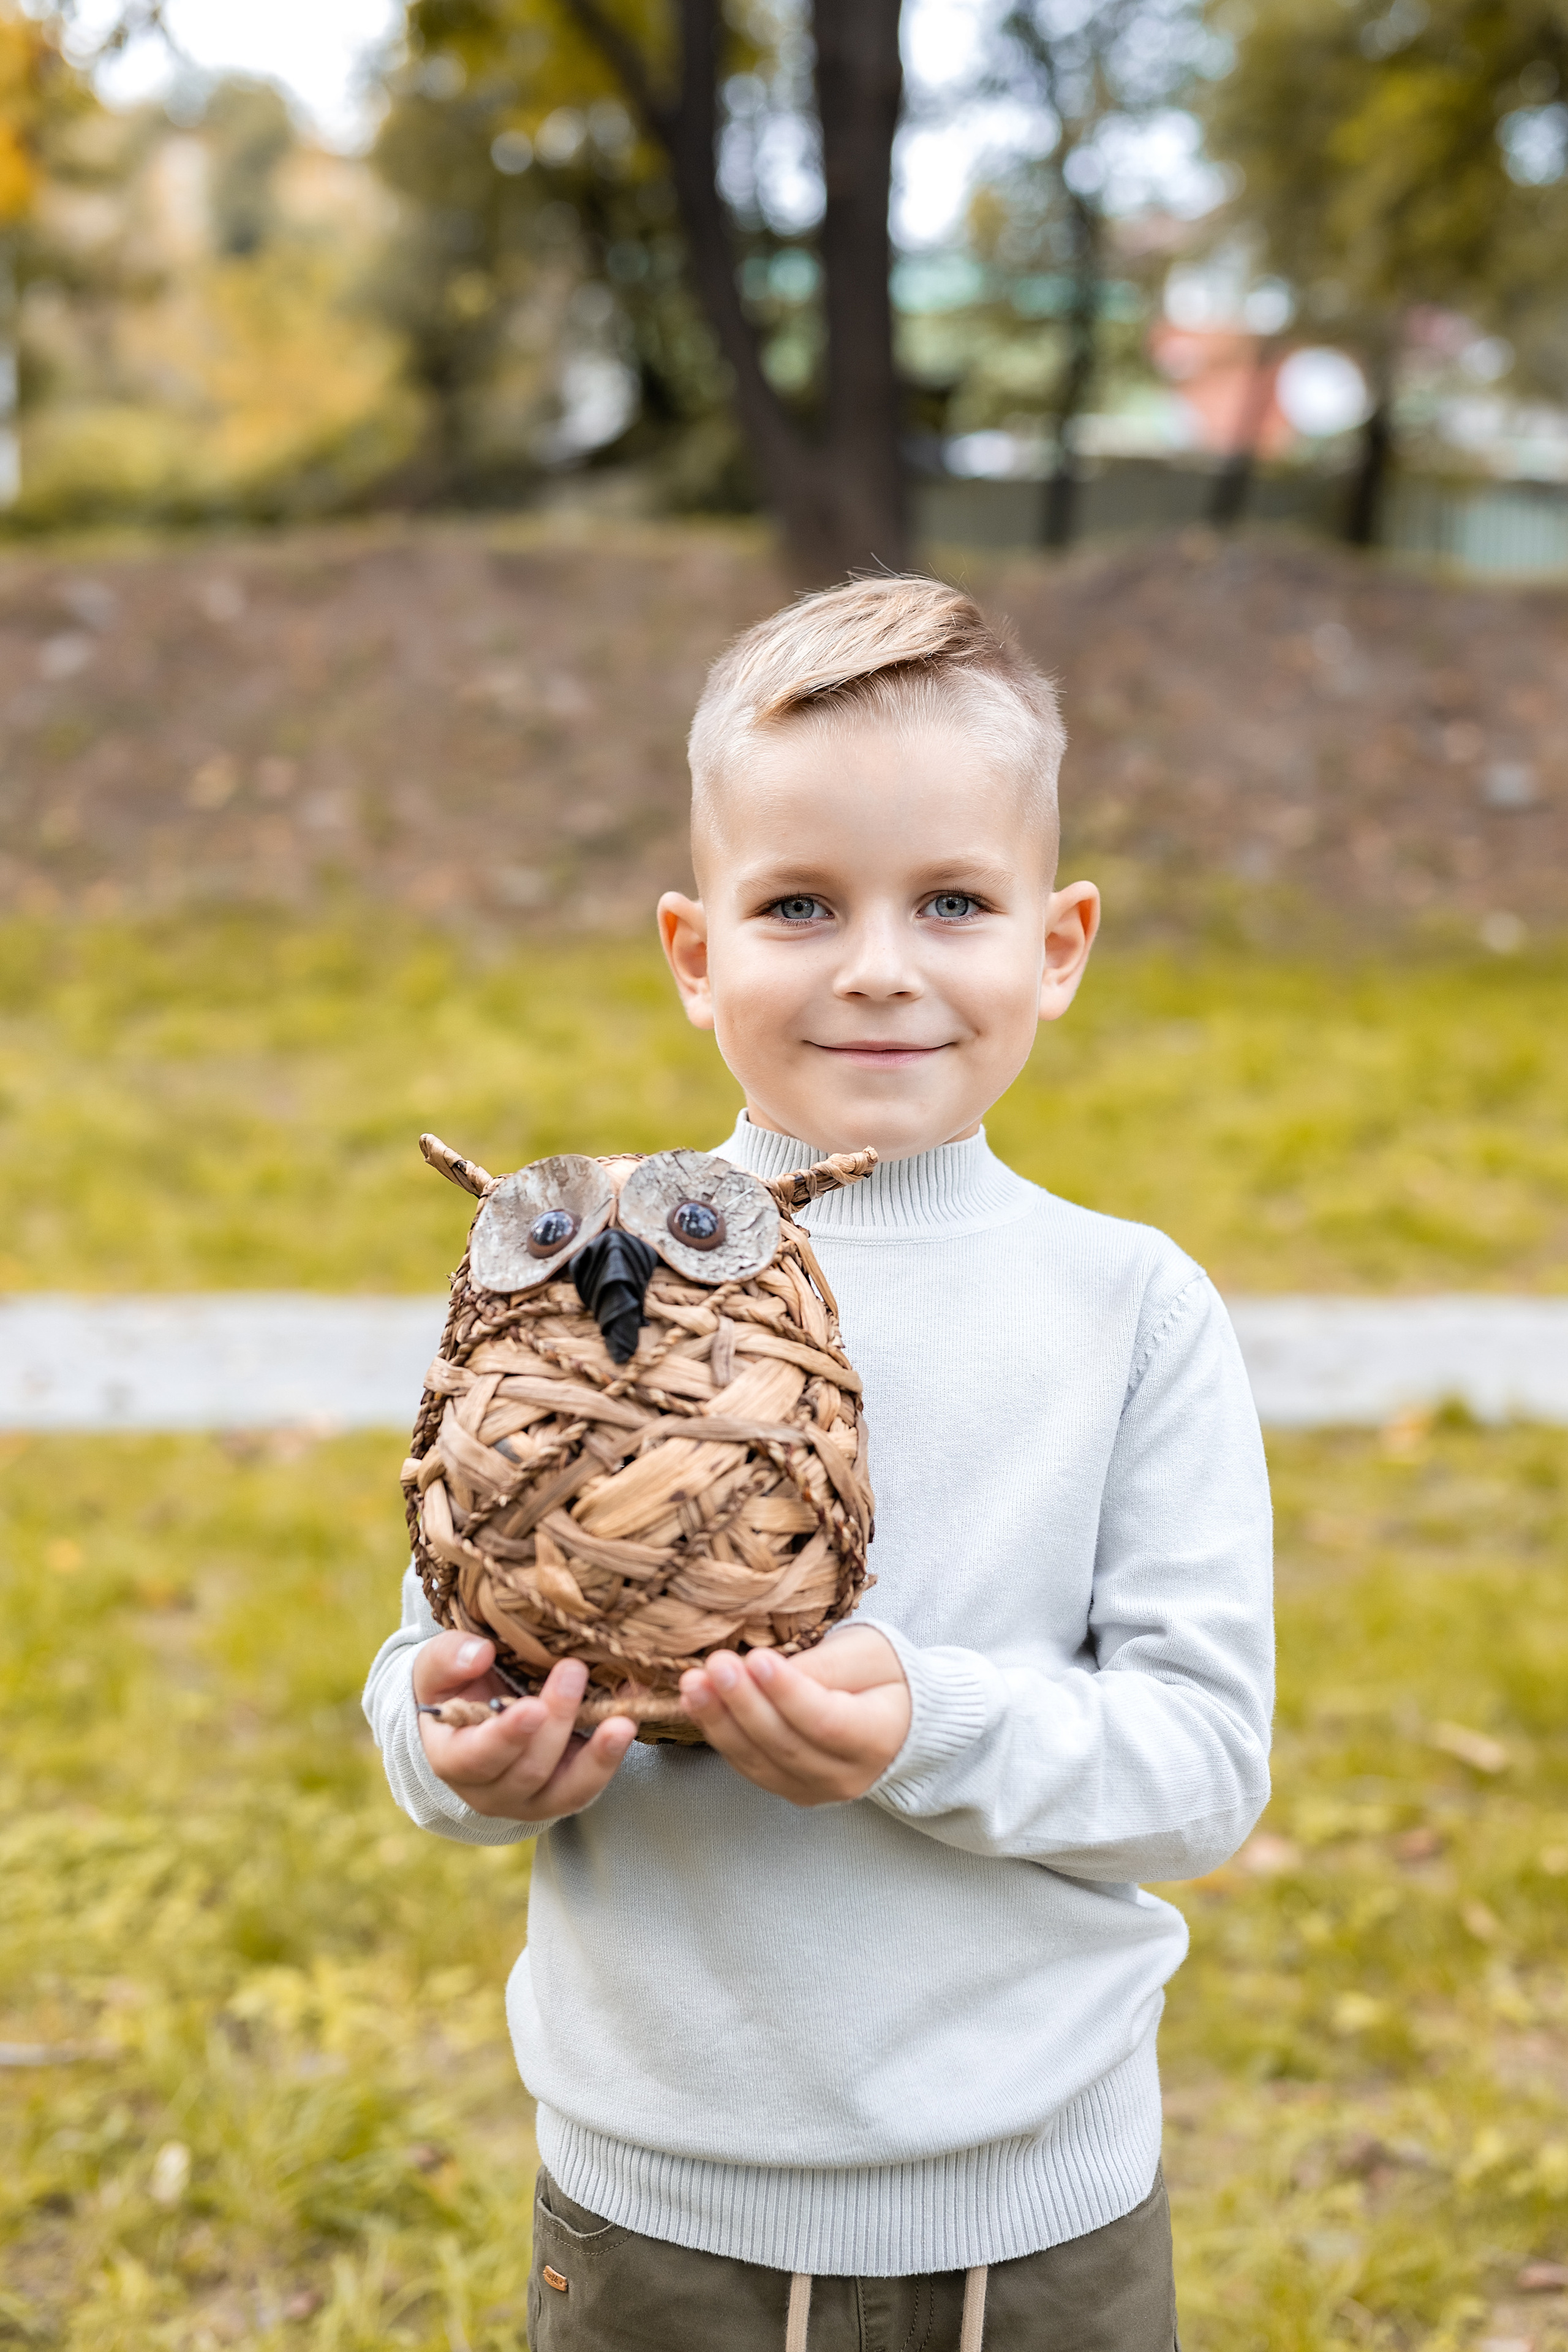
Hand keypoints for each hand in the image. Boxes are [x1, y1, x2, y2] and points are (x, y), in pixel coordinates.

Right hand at [413, 1633, 634, 1821]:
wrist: (476, 1713)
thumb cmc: (455, 1686)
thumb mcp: (439, 1666)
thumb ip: (449, 1657)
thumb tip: (480, 1653)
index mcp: (452, 1759)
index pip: (476, 1759)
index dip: (506, 1738)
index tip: (533, 1707)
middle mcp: (490, 1792)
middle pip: (528, 1771)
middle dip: (556, 1723)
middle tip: (574, 1672)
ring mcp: (531, 1800)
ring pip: (567, 1790)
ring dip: (597, 1755)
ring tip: (621, 1721)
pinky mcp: (565, 1793)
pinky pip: (591, 1784)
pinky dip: (613, 1754)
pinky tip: (630, 1718)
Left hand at [680, 1626, 910, 1805]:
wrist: (895, 1716)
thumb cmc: (884, 1676)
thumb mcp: (870, 1655)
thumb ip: (827, 1665)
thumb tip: (770, 1670)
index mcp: (879, 1739)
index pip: (827, 1722)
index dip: (788, 1694)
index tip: (757, 1659)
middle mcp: (848, 1777)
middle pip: (786, 1745)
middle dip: (744, 1703)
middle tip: (716, 1665)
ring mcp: (815, 1790)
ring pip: (759, 1761)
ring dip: (720, 1721)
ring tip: (694, 1683)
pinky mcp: (789, 1788)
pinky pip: (748, 1766)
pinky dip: (719, 1734)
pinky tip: (697, 1703)